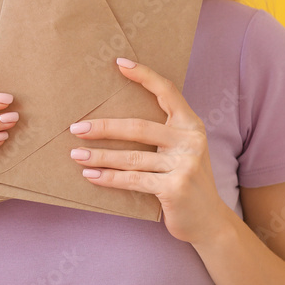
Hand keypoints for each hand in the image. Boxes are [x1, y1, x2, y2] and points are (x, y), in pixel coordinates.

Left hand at [68, 57, 229, 244]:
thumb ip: (162, 133)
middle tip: (76, 128)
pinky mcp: (175, 188)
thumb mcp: (181, 150)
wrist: (210, 221)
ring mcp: (185, 164)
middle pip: (138, 127)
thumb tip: (113, 120)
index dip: (144, 75)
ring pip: (131, 157)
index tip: (120, 63)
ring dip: (99, 156)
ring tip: (75, 155)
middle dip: (103, 127)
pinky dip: (108, 178)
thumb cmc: (185, 180)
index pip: (167, 91)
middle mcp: (190, 140)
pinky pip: (133, 180)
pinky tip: (90, 175)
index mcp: (191, 124)